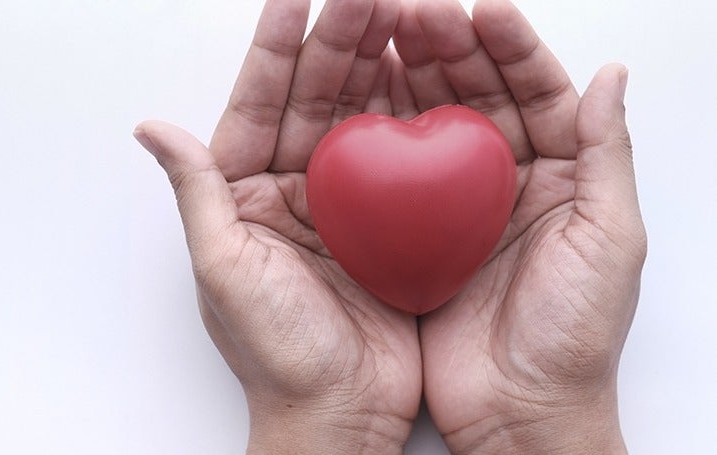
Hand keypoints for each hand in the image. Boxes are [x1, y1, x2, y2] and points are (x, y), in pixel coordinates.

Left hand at [134, 0, 423, 452]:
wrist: (340, 412)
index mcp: (248, 194)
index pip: (260, 105)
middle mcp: (295, 190)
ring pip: (361, 119)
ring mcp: (346, 203)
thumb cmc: (278, 354)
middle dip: (337, 42)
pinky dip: (414, 118)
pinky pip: (402, 159)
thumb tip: (152, 127)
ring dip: (377, 67)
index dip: (275, 50)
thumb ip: (198, 195)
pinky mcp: (389, 223)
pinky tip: (427, 81)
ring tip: (399, 16)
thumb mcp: (225, 271)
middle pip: (316, 101)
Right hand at [401, 1, 645, 452]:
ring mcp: (461, 207)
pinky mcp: (421, 234)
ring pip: (437, 126)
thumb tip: (611, 77)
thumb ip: (606, 156)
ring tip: (390, 36)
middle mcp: (509, 183)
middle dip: (453, 50)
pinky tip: (369, 102)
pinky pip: (401, 174)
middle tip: (420, 12)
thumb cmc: (574, 335)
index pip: (540, 93)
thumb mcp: (610, 239)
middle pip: (481, 99)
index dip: (513, 48)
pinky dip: (386, 136)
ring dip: (417, 79)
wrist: (520, 410)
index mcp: (561, 177)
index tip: (485, 11)